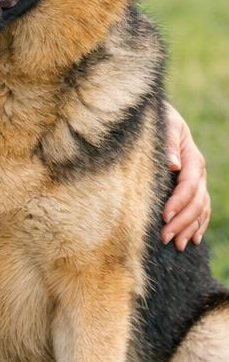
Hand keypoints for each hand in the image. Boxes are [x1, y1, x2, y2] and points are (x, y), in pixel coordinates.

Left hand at [162, 101, 209, 250]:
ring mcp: (197, 180)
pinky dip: (198, 224)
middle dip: (182, 222)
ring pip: (200, 208)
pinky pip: (201, 208)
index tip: (165, 216)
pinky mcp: (192, 186)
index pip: (188, 186)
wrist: (162, 116)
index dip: (178, 202)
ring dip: (189, 228)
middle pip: (195, 202)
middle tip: (165, 238)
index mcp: (191, 158)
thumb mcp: (165, 125)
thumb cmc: (159, 119)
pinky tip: (192, 239)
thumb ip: (167, 143)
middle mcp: (197, 172)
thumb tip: (172, 164)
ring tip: (177, 245)